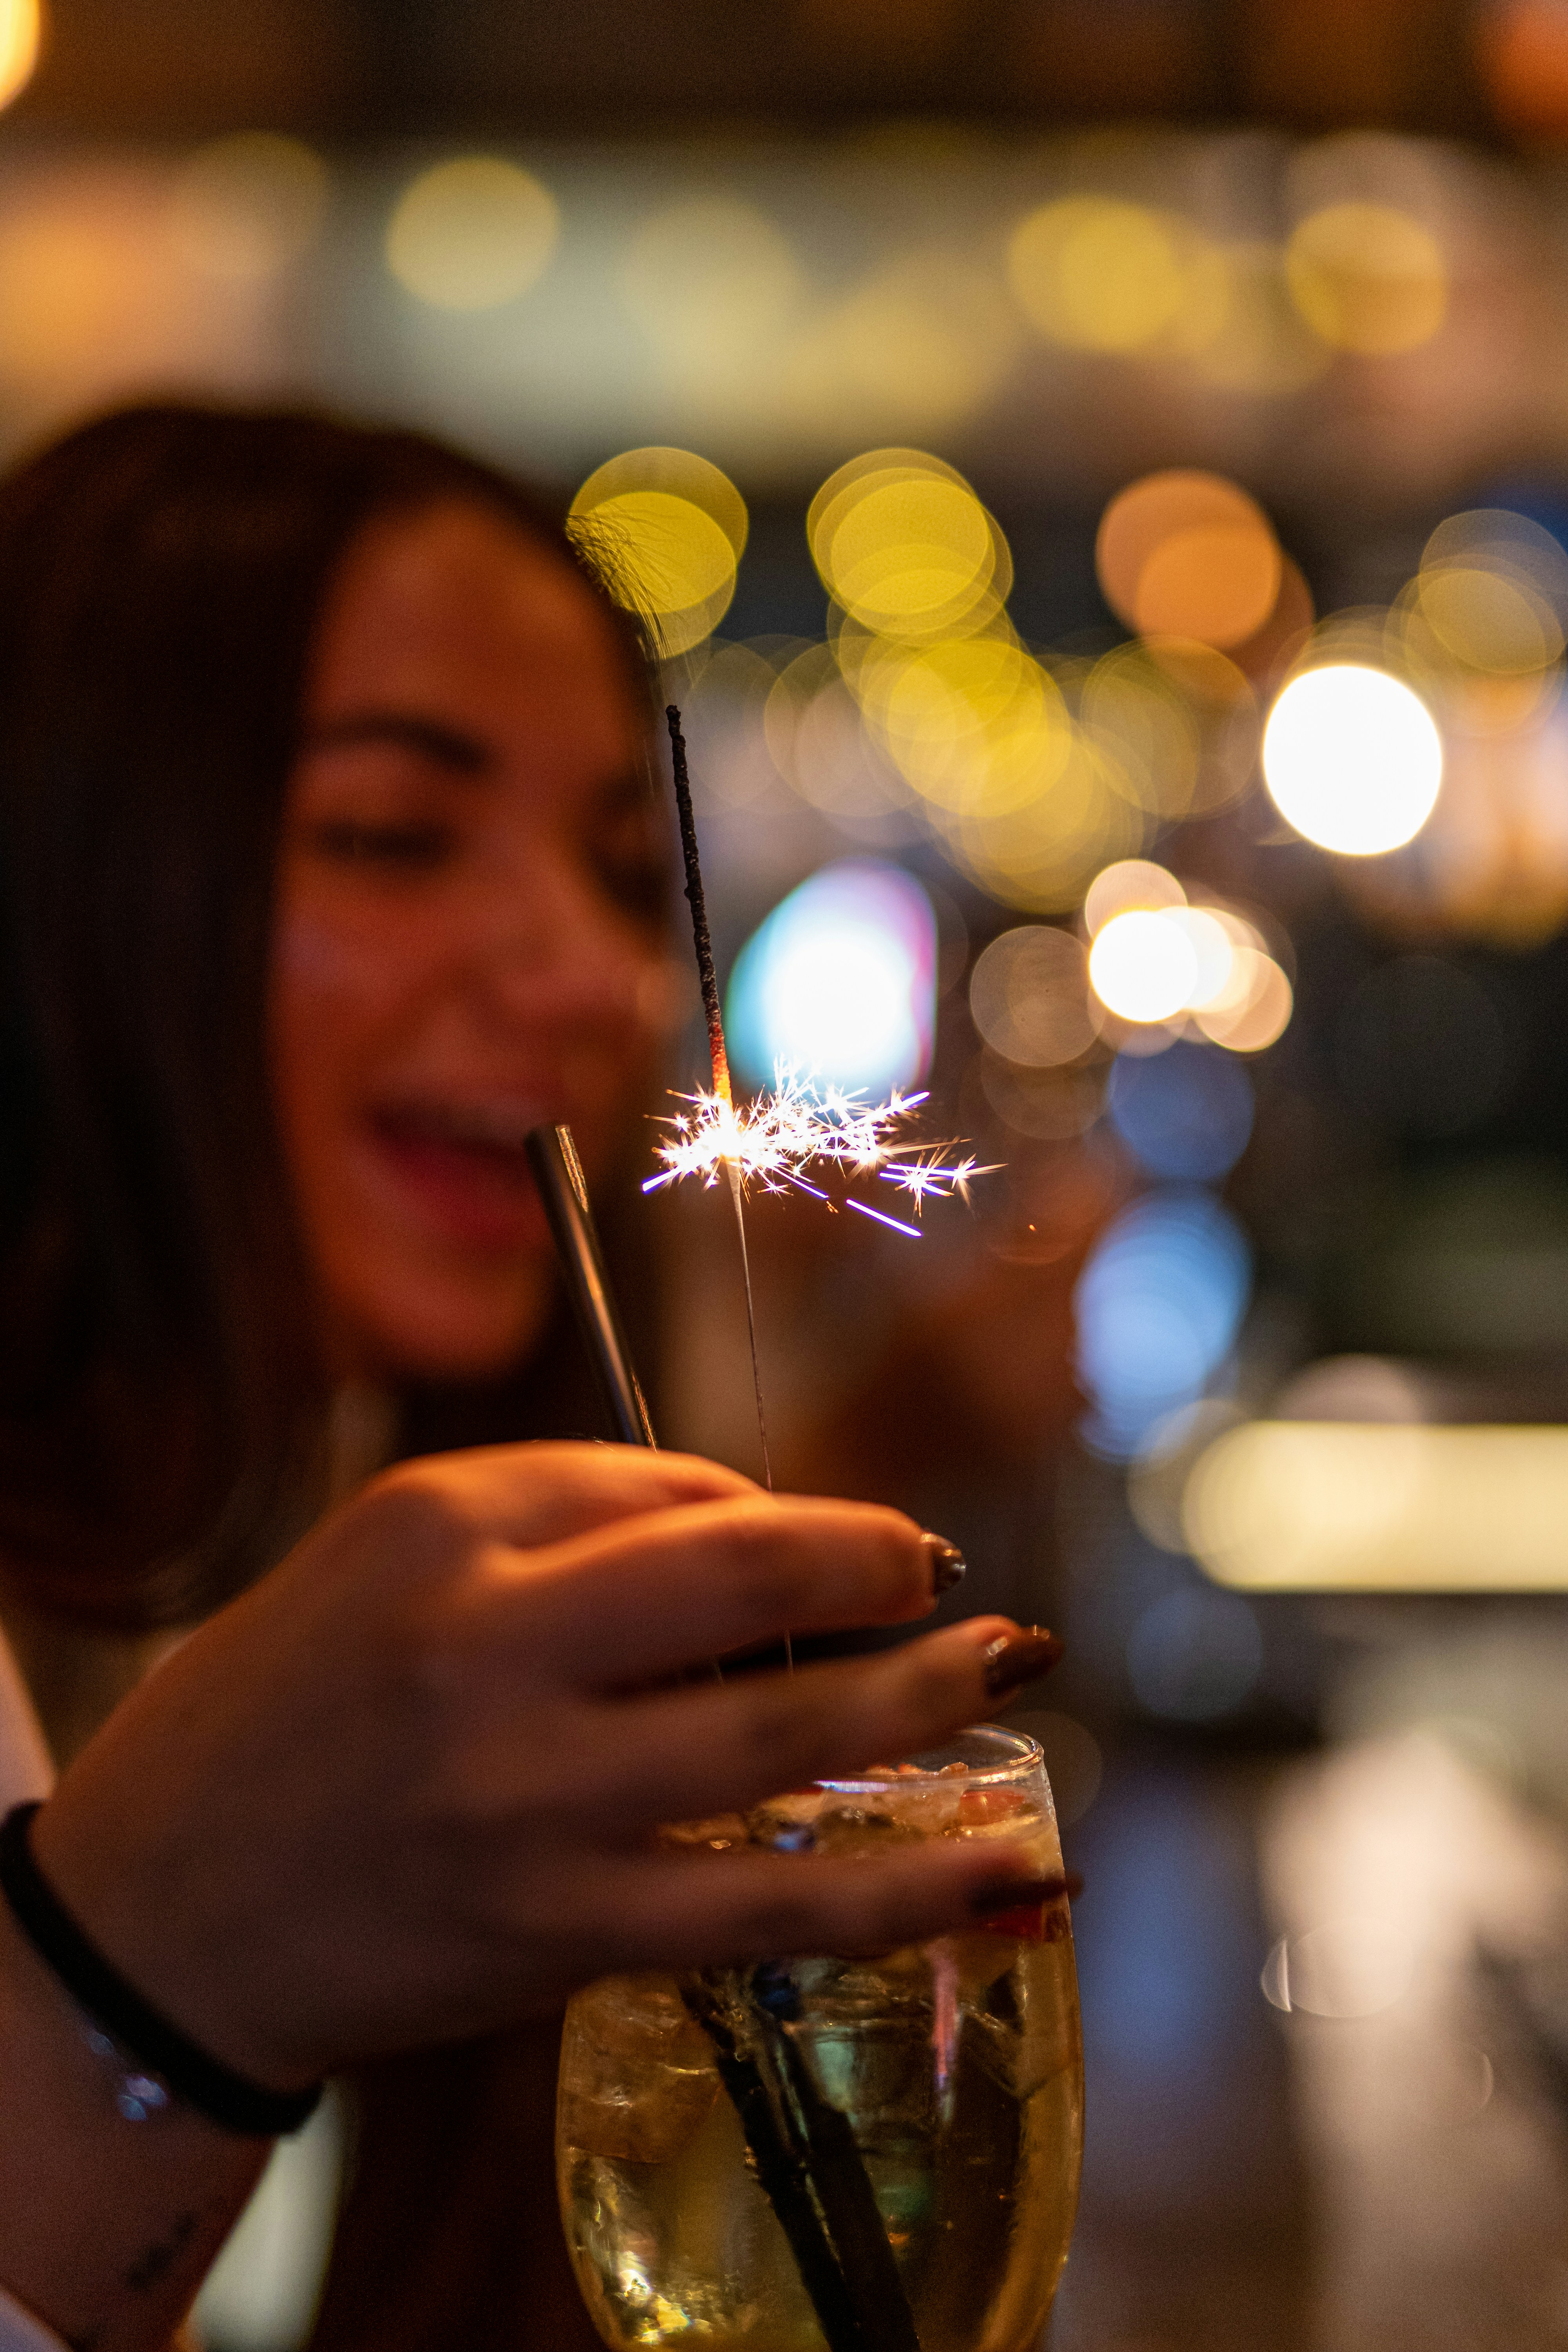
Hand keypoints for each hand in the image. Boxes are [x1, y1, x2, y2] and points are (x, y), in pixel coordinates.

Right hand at [32, 1442, 1054, 2091]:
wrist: (166, 1907)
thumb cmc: (295, 1704)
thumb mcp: (395, 1555)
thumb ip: (568, 1520)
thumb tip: (768, 1534)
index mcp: (441, 1528)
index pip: (668, 1487)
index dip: (780, 1512)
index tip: (840, 1541)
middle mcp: (485, 1647)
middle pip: (741, 1576)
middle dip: (874, 1565)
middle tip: (940, 1574)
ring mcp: (528, 1801)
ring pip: (781, 1738)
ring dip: (923, 1696)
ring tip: (1005, 1662)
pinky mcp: (557, 1932)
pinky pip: (766, 1905)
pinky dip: (902, 1888)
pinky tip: (999, 1870)